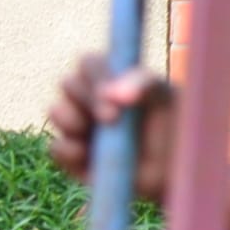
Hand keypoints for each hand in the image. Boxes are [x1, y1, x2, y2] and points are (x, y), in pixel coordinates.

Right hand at [45, 54, 175, 189]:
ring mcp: (79, 126)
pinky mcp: (74, 156)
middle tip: (112, 119)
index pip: (88, 63)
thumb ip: (144, 84)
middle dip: (86, 99)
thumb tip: (112, 94)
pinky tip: (85, 154)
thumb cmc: (170, 125)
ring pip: (56, 111)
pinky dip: (67, 150)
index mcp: (108, 76)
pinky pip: (56, 149)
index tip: (114, 96)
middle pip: (68, 83)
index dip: (96, 76)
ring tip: (90, 132)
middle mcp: (88, 97)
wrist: (173, 166)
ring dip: (70, 119)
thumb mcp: (165, 98)